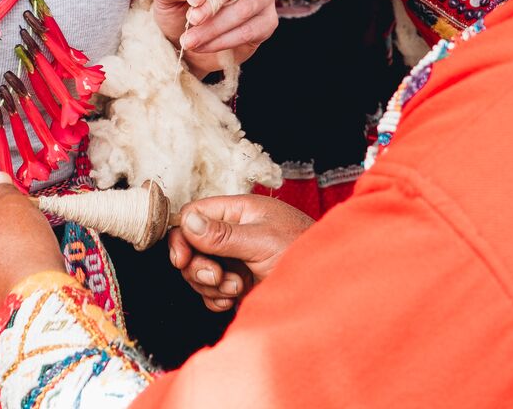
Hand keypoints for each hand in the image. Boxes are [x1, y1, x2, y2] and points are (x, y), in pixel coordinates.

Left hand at [152, 0, 277, 74]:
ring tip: (191, 40)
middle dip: (212, 4)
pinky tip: (205, 46)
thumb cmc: (179, 9)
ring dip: (215, 27)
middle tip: (191, 20)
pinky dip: (225, 41)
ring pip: (245, 7)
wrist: (191, 40)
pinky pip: (251, 30)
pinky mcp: (269, 20)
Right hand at [165, 193, 314, 311]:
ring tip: (235, 288)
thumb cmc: (305, 253)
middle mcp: (235, 233)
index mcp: (240, 211)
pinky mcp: (240, 283)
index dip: (183, 236)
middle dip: (198, 266)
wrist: (329, 287)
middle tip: (217, 277)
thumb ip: (222, 234)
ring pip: (200, 271)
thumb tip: (188, 221)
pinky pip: (212, 291)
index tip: (183, 259)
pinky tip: (232, 300)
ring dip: (210, 285)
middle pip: (192, 246)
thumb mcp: (262, 241)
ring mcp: (237, 259)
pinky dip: (216, 298)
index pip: (194, 215)